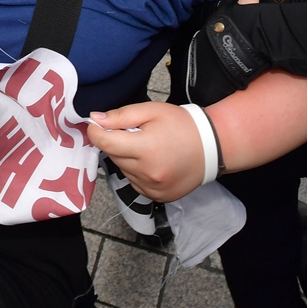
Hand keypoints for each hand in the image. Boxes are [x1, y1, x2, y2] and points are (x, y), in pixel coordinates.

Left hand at [87, 102, 204, 201]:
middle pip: (114, 156)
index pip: (105, 143)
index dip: (96, 132)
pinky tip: (152, 161)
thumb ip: (121, 116)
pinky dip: (137, 171)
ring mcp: (153, 188)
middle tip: (135, 133)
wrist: (211, 147)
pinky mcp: (157, 196)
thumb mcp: (152, 111)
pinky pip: (134, 182)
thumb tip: (95, 120)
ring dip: (127, 158)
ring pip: (123, 169)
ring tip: (148, 148)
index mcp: (146, 149)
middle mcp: (148, 173)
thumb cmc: (182, 126)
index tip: (97, 125)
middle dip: (117, 143)